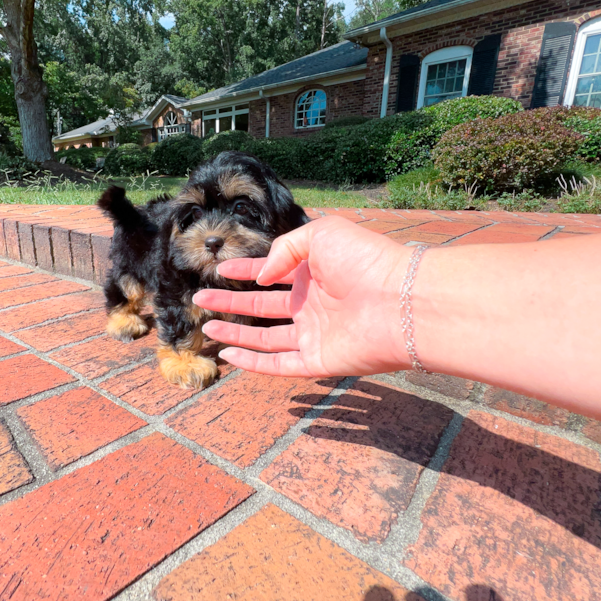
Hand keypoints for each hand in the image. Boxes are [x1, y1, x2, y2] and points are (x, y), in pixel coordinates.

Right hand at [193, 216, 413, 376]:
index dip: (244, 271)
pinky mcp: (318, 360)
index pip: (272, 273)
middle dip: (231, 302)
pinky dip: (253, 362)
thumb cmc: (366, 260)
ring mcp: (315, 334)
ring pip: (265, 337)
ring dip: (235, 332)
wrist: (400, 301)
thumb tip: (262, 277)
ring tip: (206, 326)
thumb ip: (284, 250)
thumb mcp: (321, 235)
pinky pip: (279, 364)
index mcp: (315, 273)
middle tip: (200, 298)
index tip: (219, 270)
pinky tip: (227, 354)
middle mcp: (312, 304)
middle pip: (263, 306)